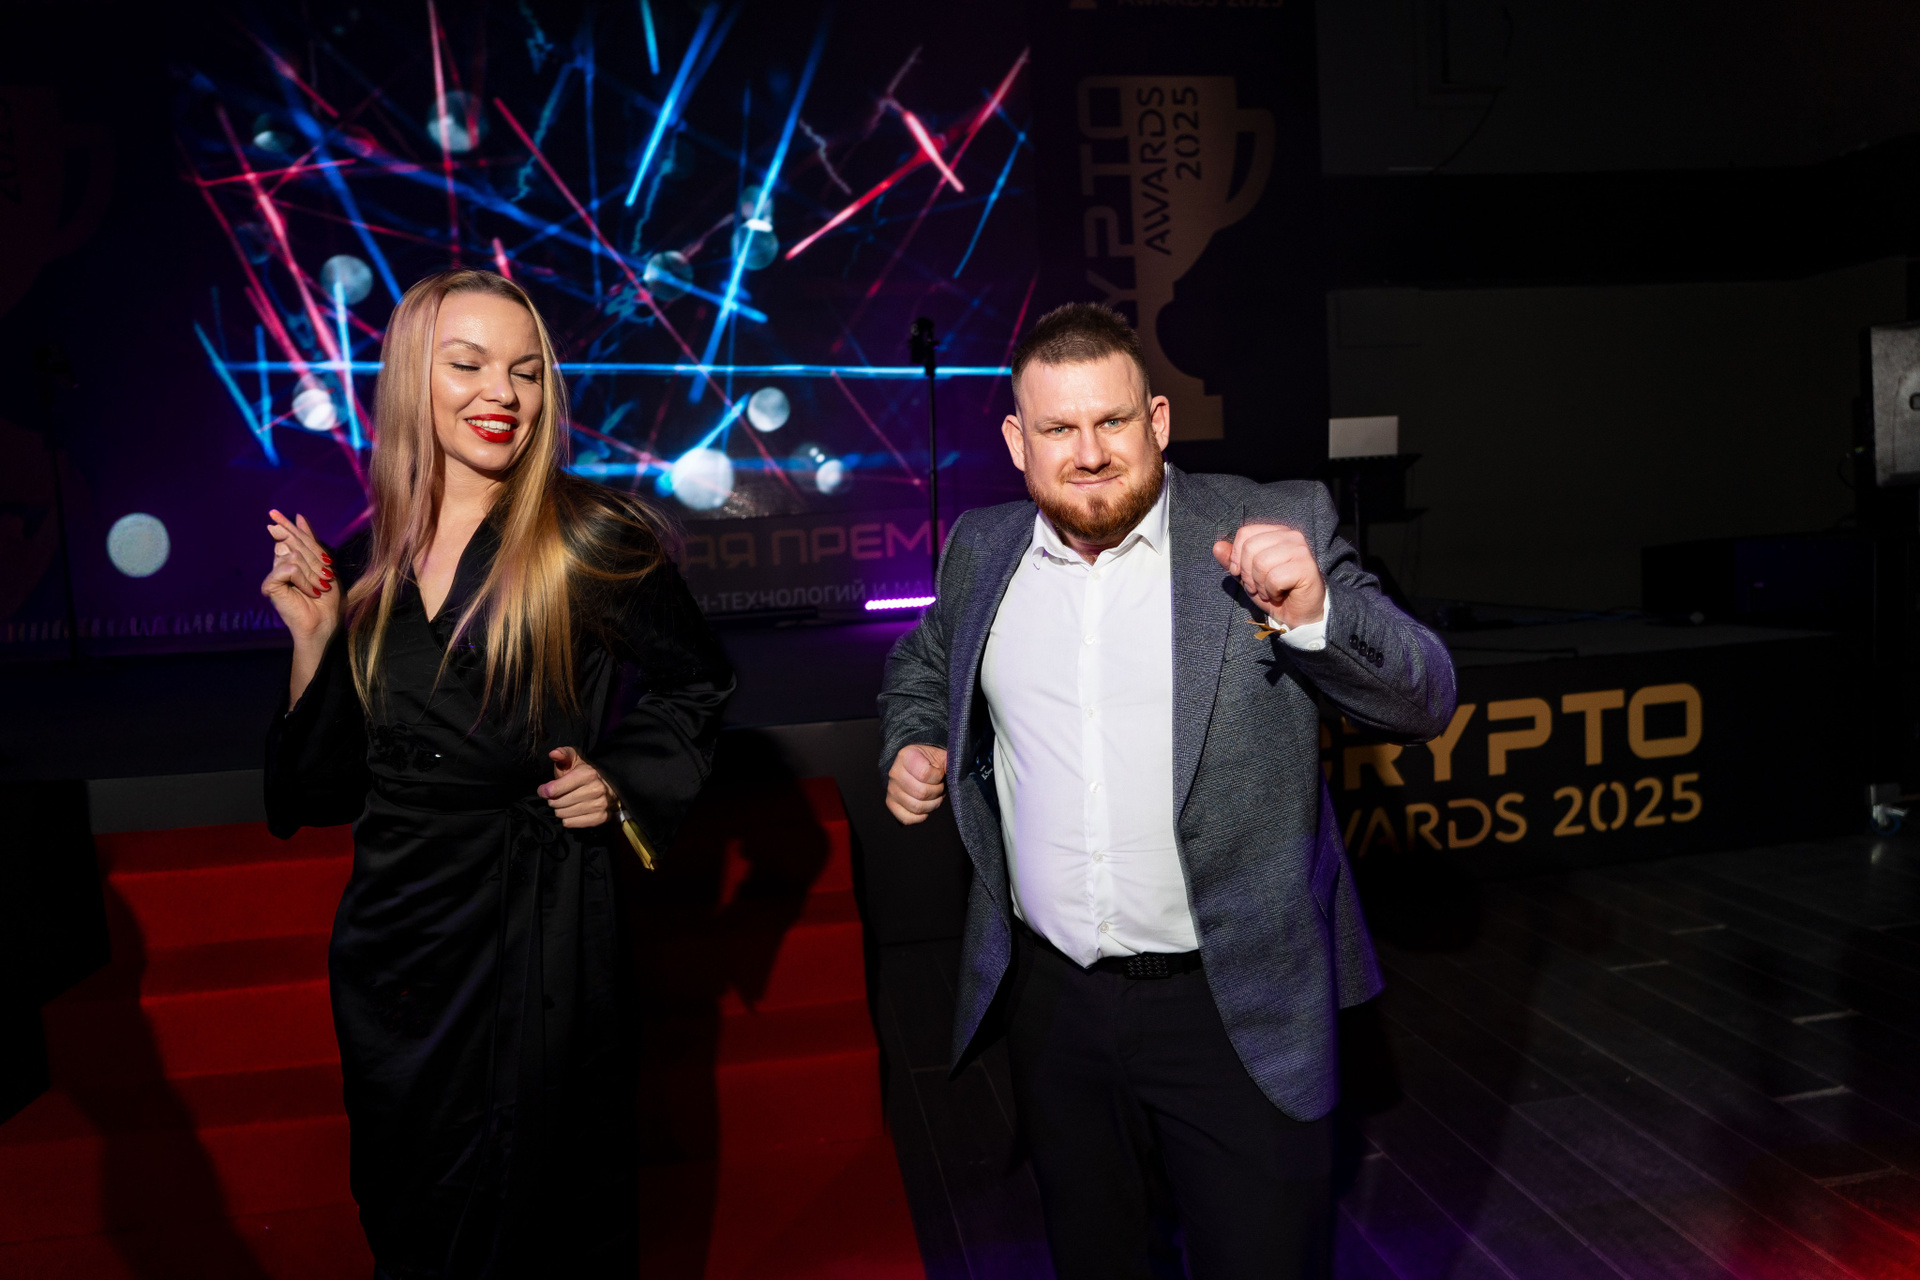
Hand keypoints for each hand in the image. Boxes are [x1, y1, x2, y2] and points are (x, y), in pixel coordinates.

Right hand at [262, 509, 341, 647]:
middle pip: (294, 543)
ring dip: (313, 572)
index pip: (289, 537)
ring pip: (293, 554)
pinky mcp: (271, 586)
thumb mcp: (325, 565)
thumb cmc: (327, 600)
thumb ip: (311, 543)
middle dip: (315, 558)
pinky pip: (289, 568)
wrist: (324, 624)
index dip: (285, 524)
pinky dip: (303, 579)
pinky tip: (310, 592)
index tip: (275, 512)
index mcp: (292, 560)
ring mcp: (275, 576)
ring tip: (320, 587)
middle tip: (325, 577)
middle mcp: (281, 565)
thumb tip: (298, 517)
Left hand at [542, 747, 616, 827]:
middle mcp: (596, 790)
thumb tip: (553, 753)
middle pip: (557, 803)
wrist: (609, 786)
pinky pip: (571, 823)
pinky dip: (568, 819)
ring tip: (565, 803)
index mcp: (588, 774)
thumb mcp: (575, 759)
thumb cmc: (586, 773)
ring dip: (560, 810)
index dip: (544, 790)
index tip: (544, 789)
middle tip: (557, 796)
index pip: (554, 789)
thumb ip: (563, 754)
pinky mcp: (601, 817)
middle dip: (553, 800)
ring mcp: (600, 805)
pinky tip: (572, 811)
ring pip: (563, 814)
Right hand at [886, 744, 948, 824]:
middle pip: (921, 793)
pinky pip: (907, 818)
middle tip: (940, 787)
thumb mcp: (941, 756)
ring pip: (917, 807)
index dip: (938, 777)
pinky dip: (921, 816)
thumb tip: (955, 773)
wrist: (915, 764)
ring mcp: (891, 790)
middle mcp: (895, 773)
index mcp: (906, 756)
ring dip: (932, 804)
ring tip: (935, 796)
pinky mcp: (891, 804)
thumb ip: (949, 764)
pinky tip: (926, 806)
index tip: (940, 774)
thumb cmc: (930, 761)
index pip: (924, 774)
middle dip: (937, 792)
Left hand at [1212, 522, 1325, 630]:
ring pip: (1261, 562)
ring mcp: (1300, 549)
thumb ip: (1232, 562)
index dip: (1236, 556)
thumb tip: (1217, 547)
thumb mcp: (1247, 576)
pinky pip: (1275, 578)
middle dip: (1247, 574)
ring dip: (1260, 585)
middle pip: (1251, 547)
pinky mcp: (1306, 566)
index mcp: (1276, 532)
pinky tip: (1280, 594)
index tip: (1241, 575)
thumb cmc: (1274, 592)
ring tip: (1269, 591)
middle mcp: (1290, 535)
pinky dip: (1272, 592)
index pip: (1245, 532)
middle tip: (1257, 587)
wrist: (1298, 615)